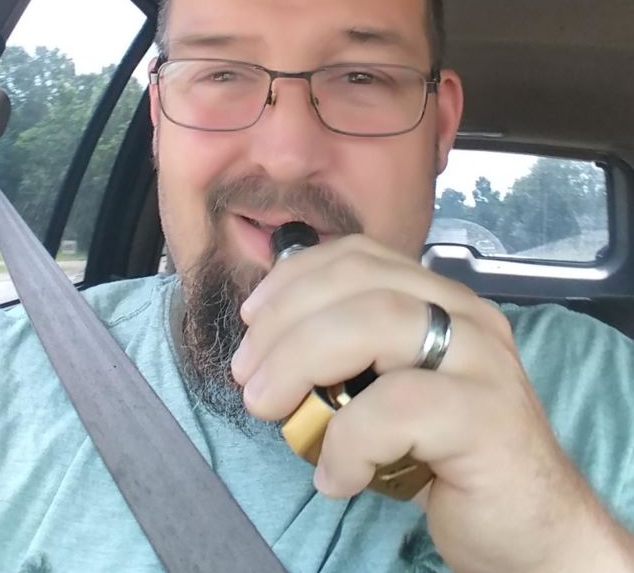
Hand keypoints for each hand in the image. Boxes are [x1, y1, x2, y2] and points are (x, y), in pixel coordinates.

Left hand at [231, 234, 629, 572]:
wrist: (529, 522)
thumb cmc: (443, 453)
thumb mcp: (388, 388)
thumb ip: (350, 354)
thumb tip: (270, 342)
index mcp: (440, 297)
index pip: (360, 255)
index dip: (295, 276)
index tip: (252, 318)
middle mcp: (466, 314)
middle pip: (361, 282)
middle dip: (286, 321)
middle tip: (248, 375)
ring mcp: (483, 360)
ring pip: (378, 323)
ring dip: (301, 361)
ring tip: (268, 409)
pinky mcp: (488, 417)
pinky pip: (397, 409)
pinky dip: (348, 442)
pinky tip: (335, 477)